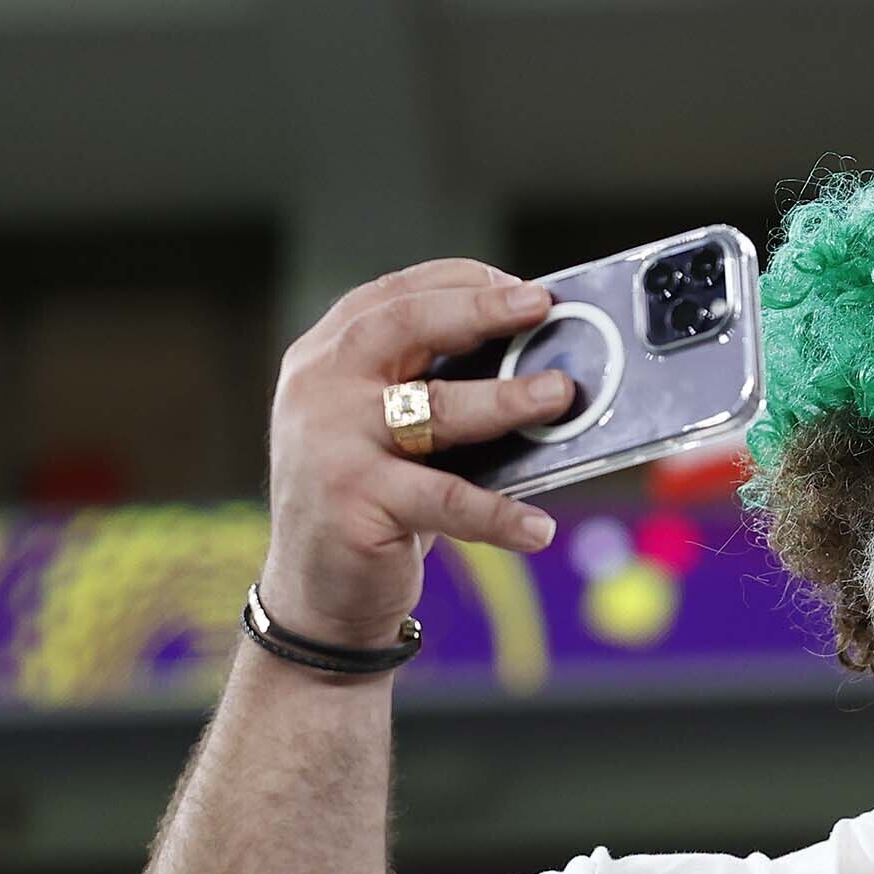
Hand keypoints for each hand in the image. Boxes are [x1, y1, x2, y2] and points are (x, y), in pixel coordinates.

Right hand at [258, 258, 577, 647]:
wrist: (315, 591)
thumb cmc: (372, 496)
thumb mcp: (386, 428)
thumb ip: (431, 387)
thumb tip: (536, 360)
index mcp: (326, 355)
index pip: (395, 297)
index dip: (462, 282)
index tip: (524, 286)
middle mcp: (319, 388)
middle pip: (404, 328)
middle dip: (478, 311)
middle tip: (539, 306)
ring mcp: (332, 445)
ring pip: (433, 410)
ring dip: (506, 399)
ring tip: (559, 395)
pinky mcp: (355, 504)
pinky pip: (446, 501)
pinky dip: (498, 514)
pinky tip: (539, 526)